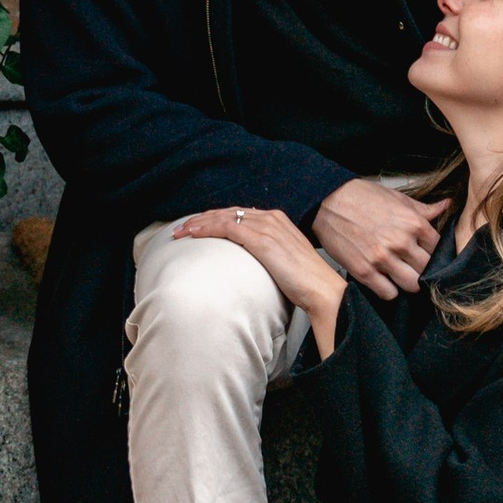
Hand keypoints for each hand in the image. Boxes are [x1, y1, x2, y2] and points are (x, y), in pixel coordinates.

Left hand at [173, 204, 345, 351]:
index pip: (240, 214)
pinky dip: (207, 228)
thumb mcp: (285, 263)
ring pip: (224, 217)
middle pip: (229, 212)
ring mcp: (267, 227)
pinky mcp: (262, 239)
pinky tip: (193, 234)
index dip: (217, 218)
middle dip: (203, 218)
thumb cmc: (305, 283)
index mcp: (278, 221)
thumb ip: (270, 257)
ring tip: (181, 231)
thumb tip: (253, 267)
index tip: (199, 227)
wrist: (322, 290)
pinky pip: (227, 227)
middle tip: (183, 228)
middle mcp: (272, 218)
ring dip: (199, 222)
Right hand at [314, 177, 443, 298]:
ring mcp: (382, 259)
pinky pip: (388, 293)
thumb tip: (446, 207)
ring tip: (401, 275)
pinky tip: (384, 279)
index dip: (434, 252)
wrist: (327, 202)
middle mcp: (400, 242)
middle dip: (423, 269)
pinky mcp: (364, 271)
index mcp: (413, 223)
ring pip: (412, 286)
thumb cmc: (361, 197)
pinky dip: (389, 290)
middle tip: (414, 267)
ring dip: (408, 282)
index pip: (438, 249)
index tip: (426, 254)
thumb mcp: (396, 197)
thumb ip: (423, 209)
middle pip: (427, 270)